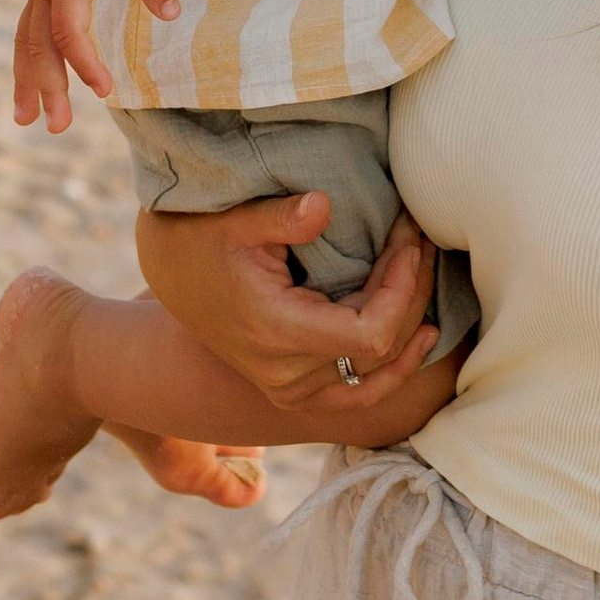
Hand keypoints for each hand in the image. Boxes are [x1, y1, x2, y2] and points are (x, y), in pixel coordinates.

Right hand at [13, 0, 178, 130]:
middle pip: (38, 45)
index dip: (84, 61)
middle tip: (56, 128)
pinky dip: (28, 61)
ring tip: (25, 121)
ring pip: (26, 42)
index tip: (105, 91)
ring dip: (27, 81)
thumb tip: (171, 15)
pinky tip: (33, 84)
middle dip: (46, 87)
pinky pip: (29, 32)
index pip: (69, 29)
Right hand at [137, 197, 443, 417]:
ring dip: (410, 326)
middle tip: (419, 238)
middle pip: (381, 350)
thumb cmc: (205, 239)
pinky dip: (394, 369)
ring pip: (378, 375)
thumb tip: (324, 206)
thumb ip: (281, 216)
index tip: (408, 241)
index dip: (402, 289)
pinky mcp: (294, 390)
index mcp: (276, 332)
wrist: (172, 276)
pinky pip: (359, 393)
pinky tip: (423, 335)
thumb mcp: (236, 219)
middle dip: (411, 291)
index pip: (370, 334)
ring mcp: (290, 390)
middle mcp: (286, 374)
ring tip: (427, 276)